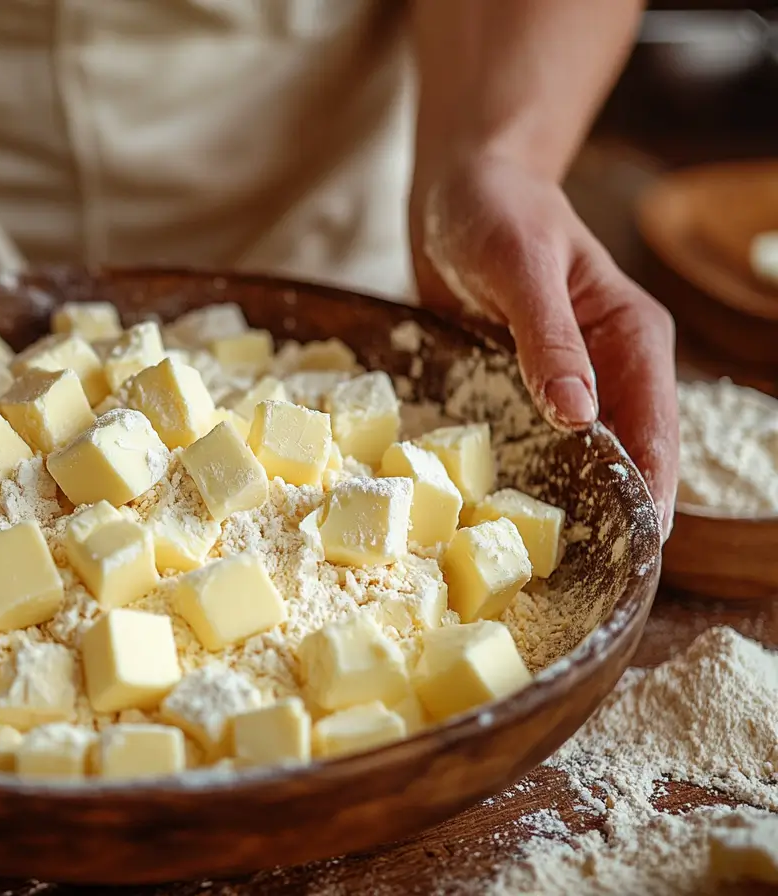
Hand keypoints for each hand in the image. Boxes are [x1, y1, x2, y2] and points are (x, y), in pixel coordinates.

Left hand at [413, 155, 678, 536]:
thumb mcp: (520, 267)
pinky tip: (494, 511)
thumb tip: (579, 416)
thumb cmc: (496, 211)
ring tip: (540, 560)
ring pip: (575, 455)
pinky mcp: (523, 385)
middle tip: (581, 574)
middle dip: (606, 510)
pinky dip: (519, 472)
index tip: (639, 547)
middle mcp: (607, 366)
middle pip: (621, 455)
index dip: (650, 489)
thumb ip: (548, 338)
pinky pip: (529, 440)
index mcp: (631, 337)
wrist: (458, 189)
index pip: (654, 429)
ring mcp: (565, 380)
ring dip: (560, 499)